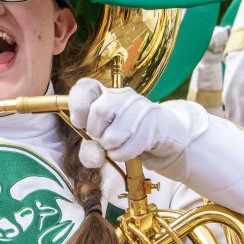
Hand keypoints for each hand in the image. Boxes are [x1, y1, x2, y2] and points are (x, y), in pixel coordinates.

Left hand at [66, 78, 194, 171]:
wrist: (166, 135)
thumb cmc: (127, 136)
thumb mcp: (102, 142)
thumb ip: (89, 150)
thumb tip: (95, 156)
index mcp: (106, 93)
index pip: (85, 87)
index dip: (77, 105)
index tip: (79, 122)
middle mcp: (123, 96)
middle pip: (99, 111)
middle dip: (95, 133)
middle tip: (102, 138)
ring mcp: (141, 108)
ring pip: (112, 135)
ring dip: (110, 147)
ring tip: (117, 145)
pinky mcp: (154, 126)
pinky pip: (128, 147)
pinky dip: (122, 155)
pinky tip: (127, 151)